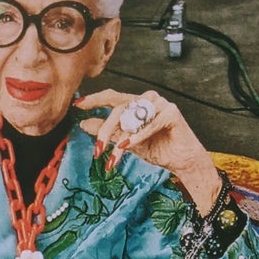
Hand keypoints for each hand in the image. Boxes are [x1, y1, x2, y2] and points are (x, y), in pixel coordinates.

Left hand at [74, 89, 221, 214]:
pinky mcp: (171, 112)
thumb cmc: (156, 149)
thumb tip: (84, 124)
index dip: (94, 99)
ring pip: (132, 117)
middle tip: (97, 151)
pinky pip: (150, 123)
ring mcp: (160, 103)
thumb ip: (108, 132)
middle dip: (105, 131)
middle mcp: (147, 99)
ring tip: (114, 157)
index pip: (111, 97)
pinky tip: (128, 144)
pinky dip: (138, 135)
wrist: (181, 161)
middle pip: (118, 108)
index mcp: (136, 103)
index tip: (77, 105)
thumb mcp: (126, 142)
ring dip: (121, 139)